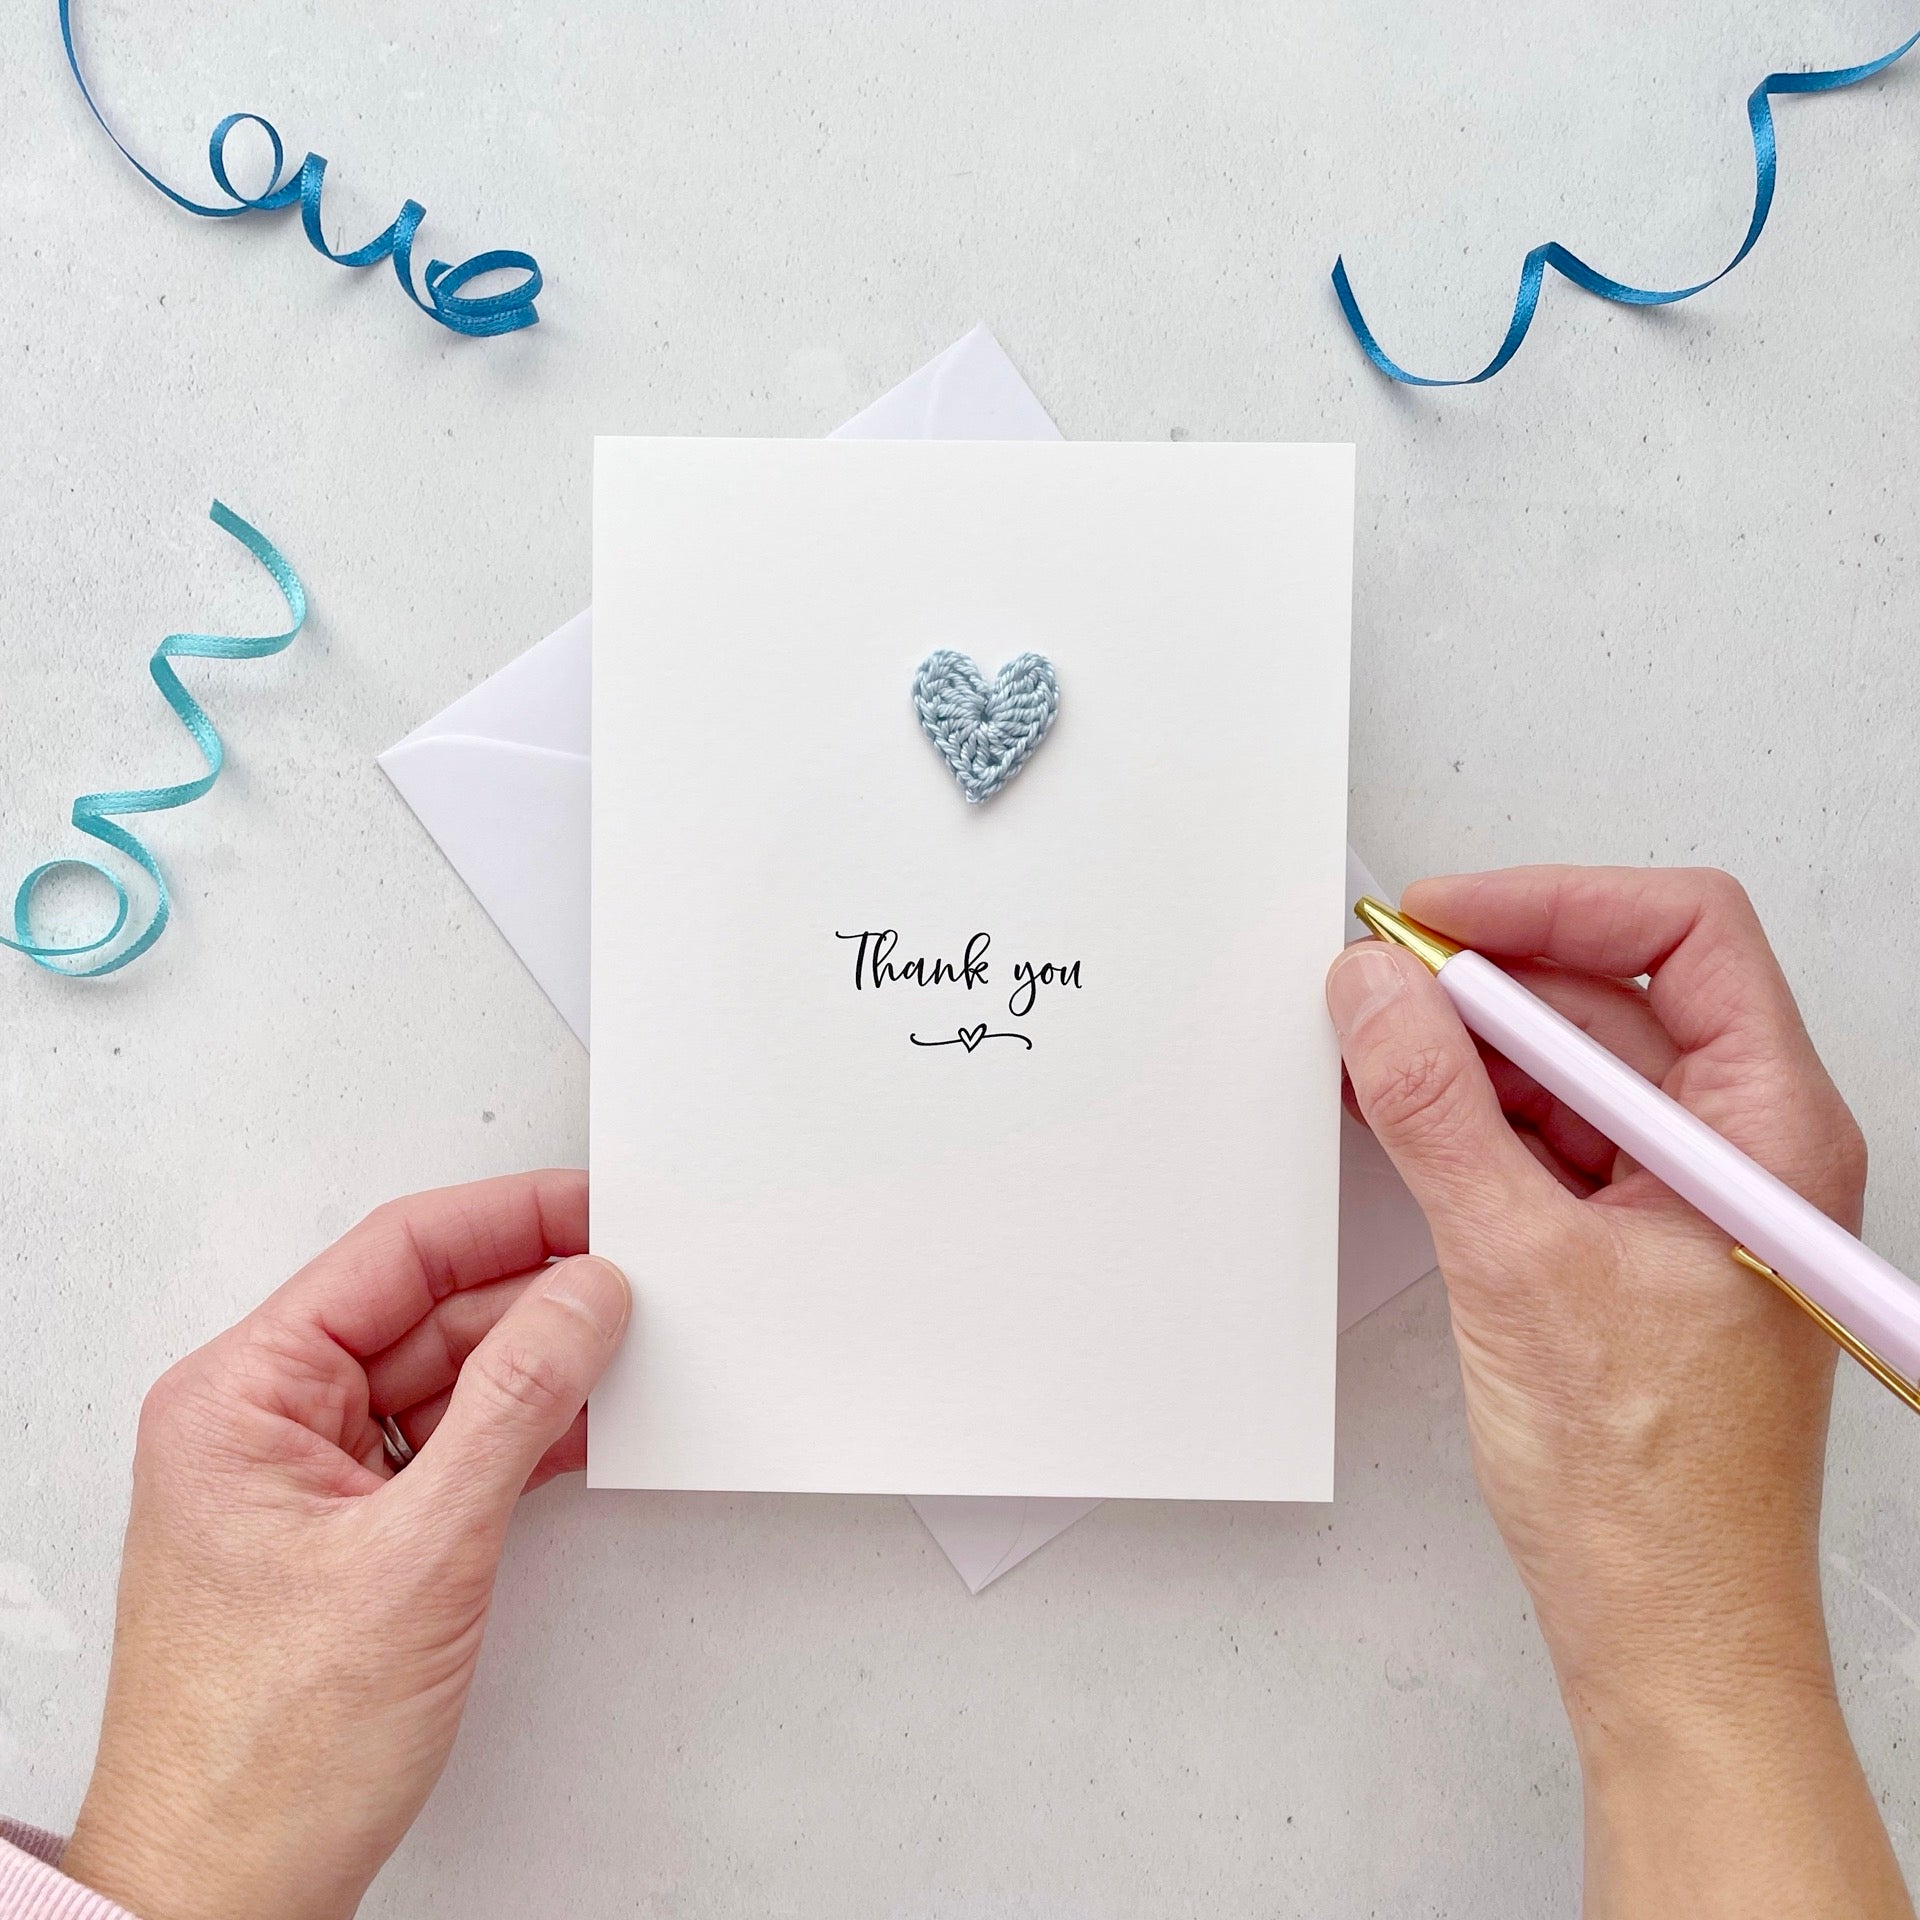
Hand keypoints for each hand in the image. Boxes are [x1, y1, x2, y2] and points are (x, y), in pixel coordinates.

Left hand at [59, 1171, 629, 1919]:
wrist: (228, 1893)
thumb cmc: (264, 1756)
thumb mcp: (419, 1553)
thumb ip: (514, 1407)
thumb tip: (581, 1299)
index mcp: (241, 1396)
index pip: (394, 1256)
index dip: (506, 1220)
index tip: (593, 1208)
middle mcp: (266, 1423)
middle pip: (426, 1312)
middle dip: (534, 1296)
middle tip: (634, 1288)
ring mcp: (309, 1480)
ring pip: (445, 1380)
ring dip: (535, 1369)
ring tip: (622, 1356)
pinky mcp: (352, 1532)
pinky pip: (448, 1445)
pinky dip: (520, 1434)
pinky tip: (581, 1425)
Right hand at [1326, 867, 1909, 1917]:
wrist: (1666, 1628)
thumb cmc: (1652, 1486)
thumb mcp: (1519, 1265)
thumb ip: (1437, 1109)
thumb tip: (1375, 992)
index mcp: (1768, 1132)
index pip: (1684, 936)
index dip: (1555, 902)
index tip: (1438, 917)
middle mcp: (1741, 1147)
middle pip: (1618, 993)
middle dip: (1489, 975)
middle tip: (1374, 981)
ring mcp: (1685, 1194)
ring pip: (1573, 1064)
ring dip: (1470, 1047)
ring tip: (1370, 1048)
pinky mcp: (1631, 1239)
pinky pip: (1549, 1133)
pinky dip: (1473, 1114)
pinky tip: (1400, 1113)